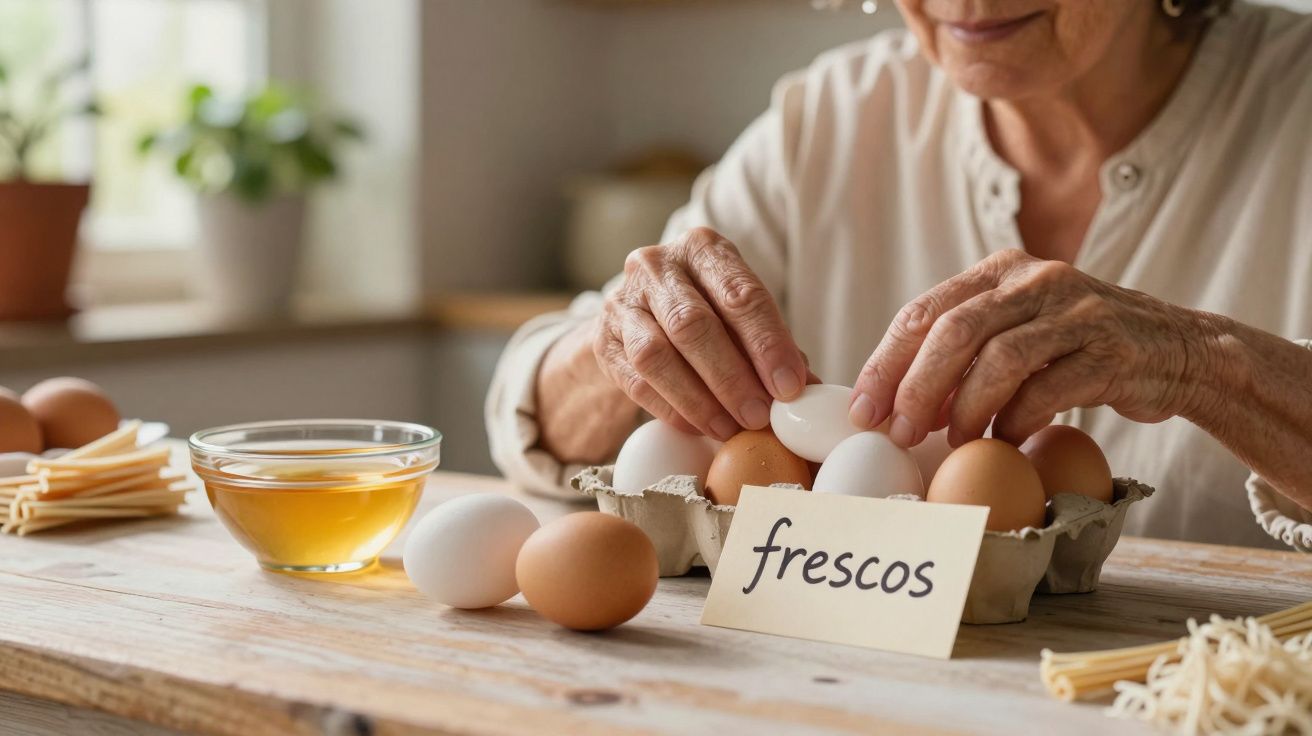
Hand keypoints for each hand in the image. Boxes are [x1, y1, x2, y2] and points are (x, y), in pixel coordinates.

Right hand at [594, 227, 808, 440]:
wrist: (639, 317)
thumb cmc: (707, 313)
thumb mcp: (740, 316)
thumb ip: (773, 347)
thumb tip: (810, 391)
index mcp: (702, 248)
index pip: (740, 294)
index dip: (767, 344)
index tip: (790, 387)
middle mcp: (656, 265)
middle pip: (694, 324)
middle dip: (731, 377)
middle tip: (760, 416)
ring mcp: (622, 302)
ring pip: (657, 355)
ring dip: (699, 399)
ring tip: (730, 429)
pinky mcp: (603, 341)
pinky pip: (636, 381)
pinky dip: (671, 409)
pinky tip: (699, 428)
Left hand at [849, 249, 1207, 447]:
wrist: (1178, 351)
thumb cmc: (1080, 350)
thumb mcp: (1019, 329)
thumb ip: (964, 349)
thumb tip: (895, 402)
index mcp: (1000, 271)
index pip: (924, 312)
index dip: (886, 363)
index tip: (864, 410)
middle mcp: (1035, 279)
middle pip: (954, 330)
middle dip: (916, 387)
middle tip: (899, 432)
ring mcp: (1076, 311)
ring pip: (999, 358)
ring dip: (966, 408)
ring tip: (954, 440)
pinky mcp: (1110, 349)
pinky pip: (1049, 388)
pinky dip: (1017, 419)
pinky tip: (1005, 440)